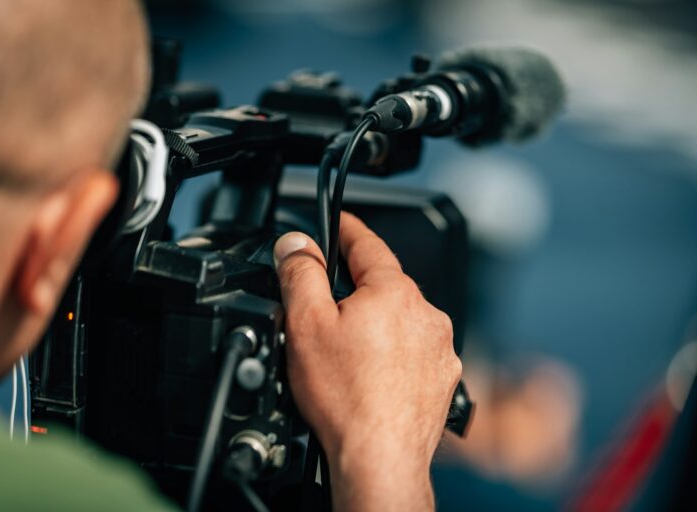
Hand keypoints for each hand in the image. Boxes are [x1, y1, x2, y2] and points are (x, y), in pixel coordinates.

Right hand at [274, 212, 461, 511]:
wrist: (379, 458)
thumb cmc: (346, 399)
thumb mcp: (305, 324)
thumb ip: (301, 274)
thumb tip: (296, 243)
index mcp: (393, 292)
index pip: (367, 244)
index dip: (347, 229)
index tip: (337, 221)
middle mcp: (425, 314)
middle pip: (384, 284)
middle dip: (357, 286)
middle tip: (326, 304)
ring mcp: (439, 347)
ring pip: (400, 318)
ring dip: (377, 322)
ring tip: (347, 352)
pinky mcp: (443, 376)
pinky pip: (415, 349)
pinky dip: (394, 352)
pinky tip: (371, 373)